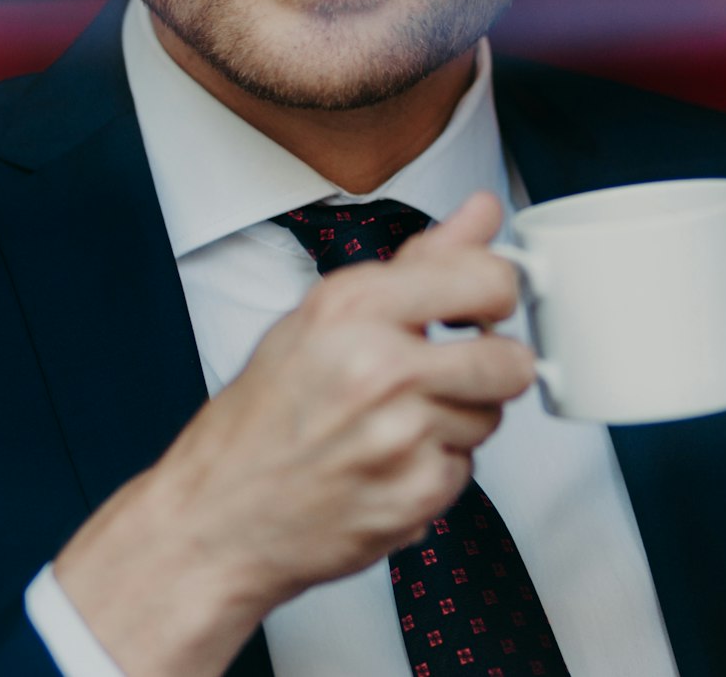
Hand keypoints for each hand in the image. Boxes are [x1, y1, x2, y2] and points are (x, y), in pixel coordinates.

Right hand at [51, 191, 534, 676]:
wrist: (216, 514)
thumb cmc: (259, 419)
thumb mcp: (321, 317)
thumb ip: (416, 264)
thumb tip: (482, 211)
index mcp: (351, 307)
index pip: (486, 278)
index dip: (496, 293)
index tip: (485, 306)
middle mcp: (378, 366)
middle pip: (509, 358)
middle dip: (492, 366)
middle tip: (451, 372)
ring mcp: (400, 435)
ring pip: (491, 416)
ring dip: (460, 421)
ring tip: (399, 422)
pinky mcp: (415, 494)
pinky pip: (467, 470)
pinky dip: (436, 469)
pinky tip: (390, 462)